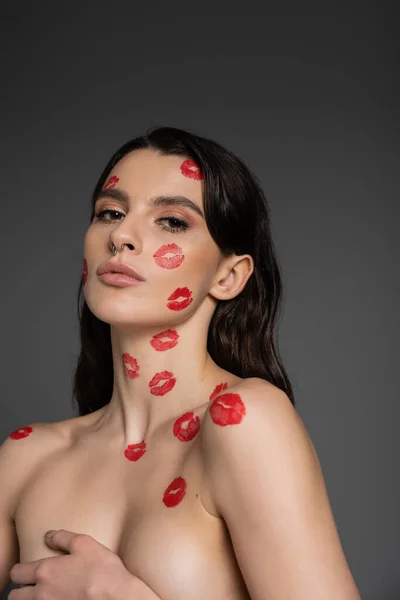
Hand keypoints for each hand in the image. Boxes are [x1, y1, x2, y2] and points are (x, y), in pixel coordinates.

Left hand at [9, 529, 155, 599]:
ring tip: (42, 594)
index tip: (27, 570)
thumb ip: (63, 537)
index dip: (20, 570)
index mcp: (46, 571)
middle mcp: (42, 593)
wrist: (117, 598)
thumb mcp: (85, 544)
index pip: (17, 573)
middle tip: (31, 585)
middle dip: (21, 589)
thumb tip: (49, 535)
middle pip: (15, 596)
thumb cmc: (103, 571)